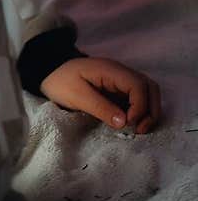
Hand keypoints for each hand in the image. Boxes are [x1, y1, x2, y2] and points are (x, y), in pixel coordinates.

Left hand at [40, 57, 161, 134]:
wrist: (48, 72)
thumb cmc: (61, 81)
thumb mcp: (77, 96)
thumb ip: (101, 108)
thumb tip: (125, 122)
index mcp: (111, 70)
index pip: (138, 85)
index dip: (140, 106)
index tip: (129, 123)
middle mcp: (120, 73)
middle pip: (150, 87)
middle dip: (151, 109)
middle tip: (140, 130)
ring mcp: (120, 81)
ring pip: (147, 92)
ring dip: (148, 111)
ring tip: (138, 129)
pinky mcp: (117, 89)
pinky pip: (136, 98)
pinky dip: (140, 111)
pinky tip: (132, 124)